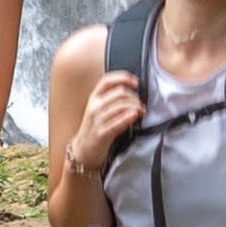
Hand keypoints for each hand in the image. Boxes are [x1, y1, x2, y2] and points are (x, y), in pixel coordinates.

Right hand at [63, 69, 141, 183]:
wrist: (84, 149)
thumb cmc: (96, 126)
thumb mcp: (99, 108)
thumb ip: (112, 98)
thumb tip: (132, 89)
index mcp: (94, 97)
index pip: (107, 80)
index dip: (123, 77)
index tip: (135, 82)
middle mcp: (94, 106)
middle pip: (119, 93)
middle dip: (134, 97)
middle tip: (141, 104)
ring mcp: (97, 120)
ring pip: (121, 106)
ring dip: (135, 107)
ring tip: (141, 111)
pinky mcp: (101, 133)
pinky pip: (117, 123)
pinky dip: (128, 118)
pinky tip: (135, 115)